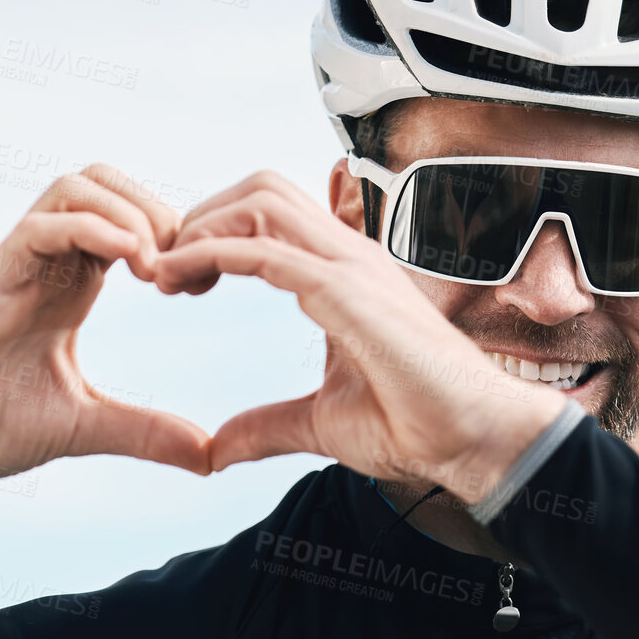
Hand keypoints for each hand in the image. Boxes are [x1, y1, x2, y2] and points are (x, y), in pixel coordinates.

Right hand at [0, 166, 211, 486]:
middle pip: (106, 182)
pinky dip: (94, 228)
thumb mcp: (85, 426)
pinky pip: (42, 223)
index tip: (201, 285)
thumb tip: (209, 456)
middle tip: (183, 269)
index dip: (174, 237)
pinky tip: (131, 262)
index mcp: (72, 285)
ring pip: (77, 187)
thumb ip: (146, 432)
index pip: (128, 219)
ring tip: (156, 267)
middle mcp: (47, 263)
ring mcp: (18, 264)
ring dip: (130, 212)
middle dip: (158, 210)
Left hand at [154, 171, 569, 504]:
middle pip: (260, 189)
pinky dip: (210, 254)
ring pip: (260, 200)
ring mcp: (352, 268)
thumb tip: (217, 450)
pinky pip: (265, 250)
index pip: (271, 216)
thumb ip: (267, 426)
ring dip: (199, 227)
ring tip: (164, 274)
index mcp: (345, 276)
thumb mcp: (320, 425)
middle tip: (164, 272)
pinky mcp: (348, 293)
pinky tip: (179, 281)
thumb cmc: (418, 427)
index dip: (215, 234)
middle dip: (201, 216)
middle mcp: (349, 258)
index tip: (177, 282)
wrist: (474, 441)